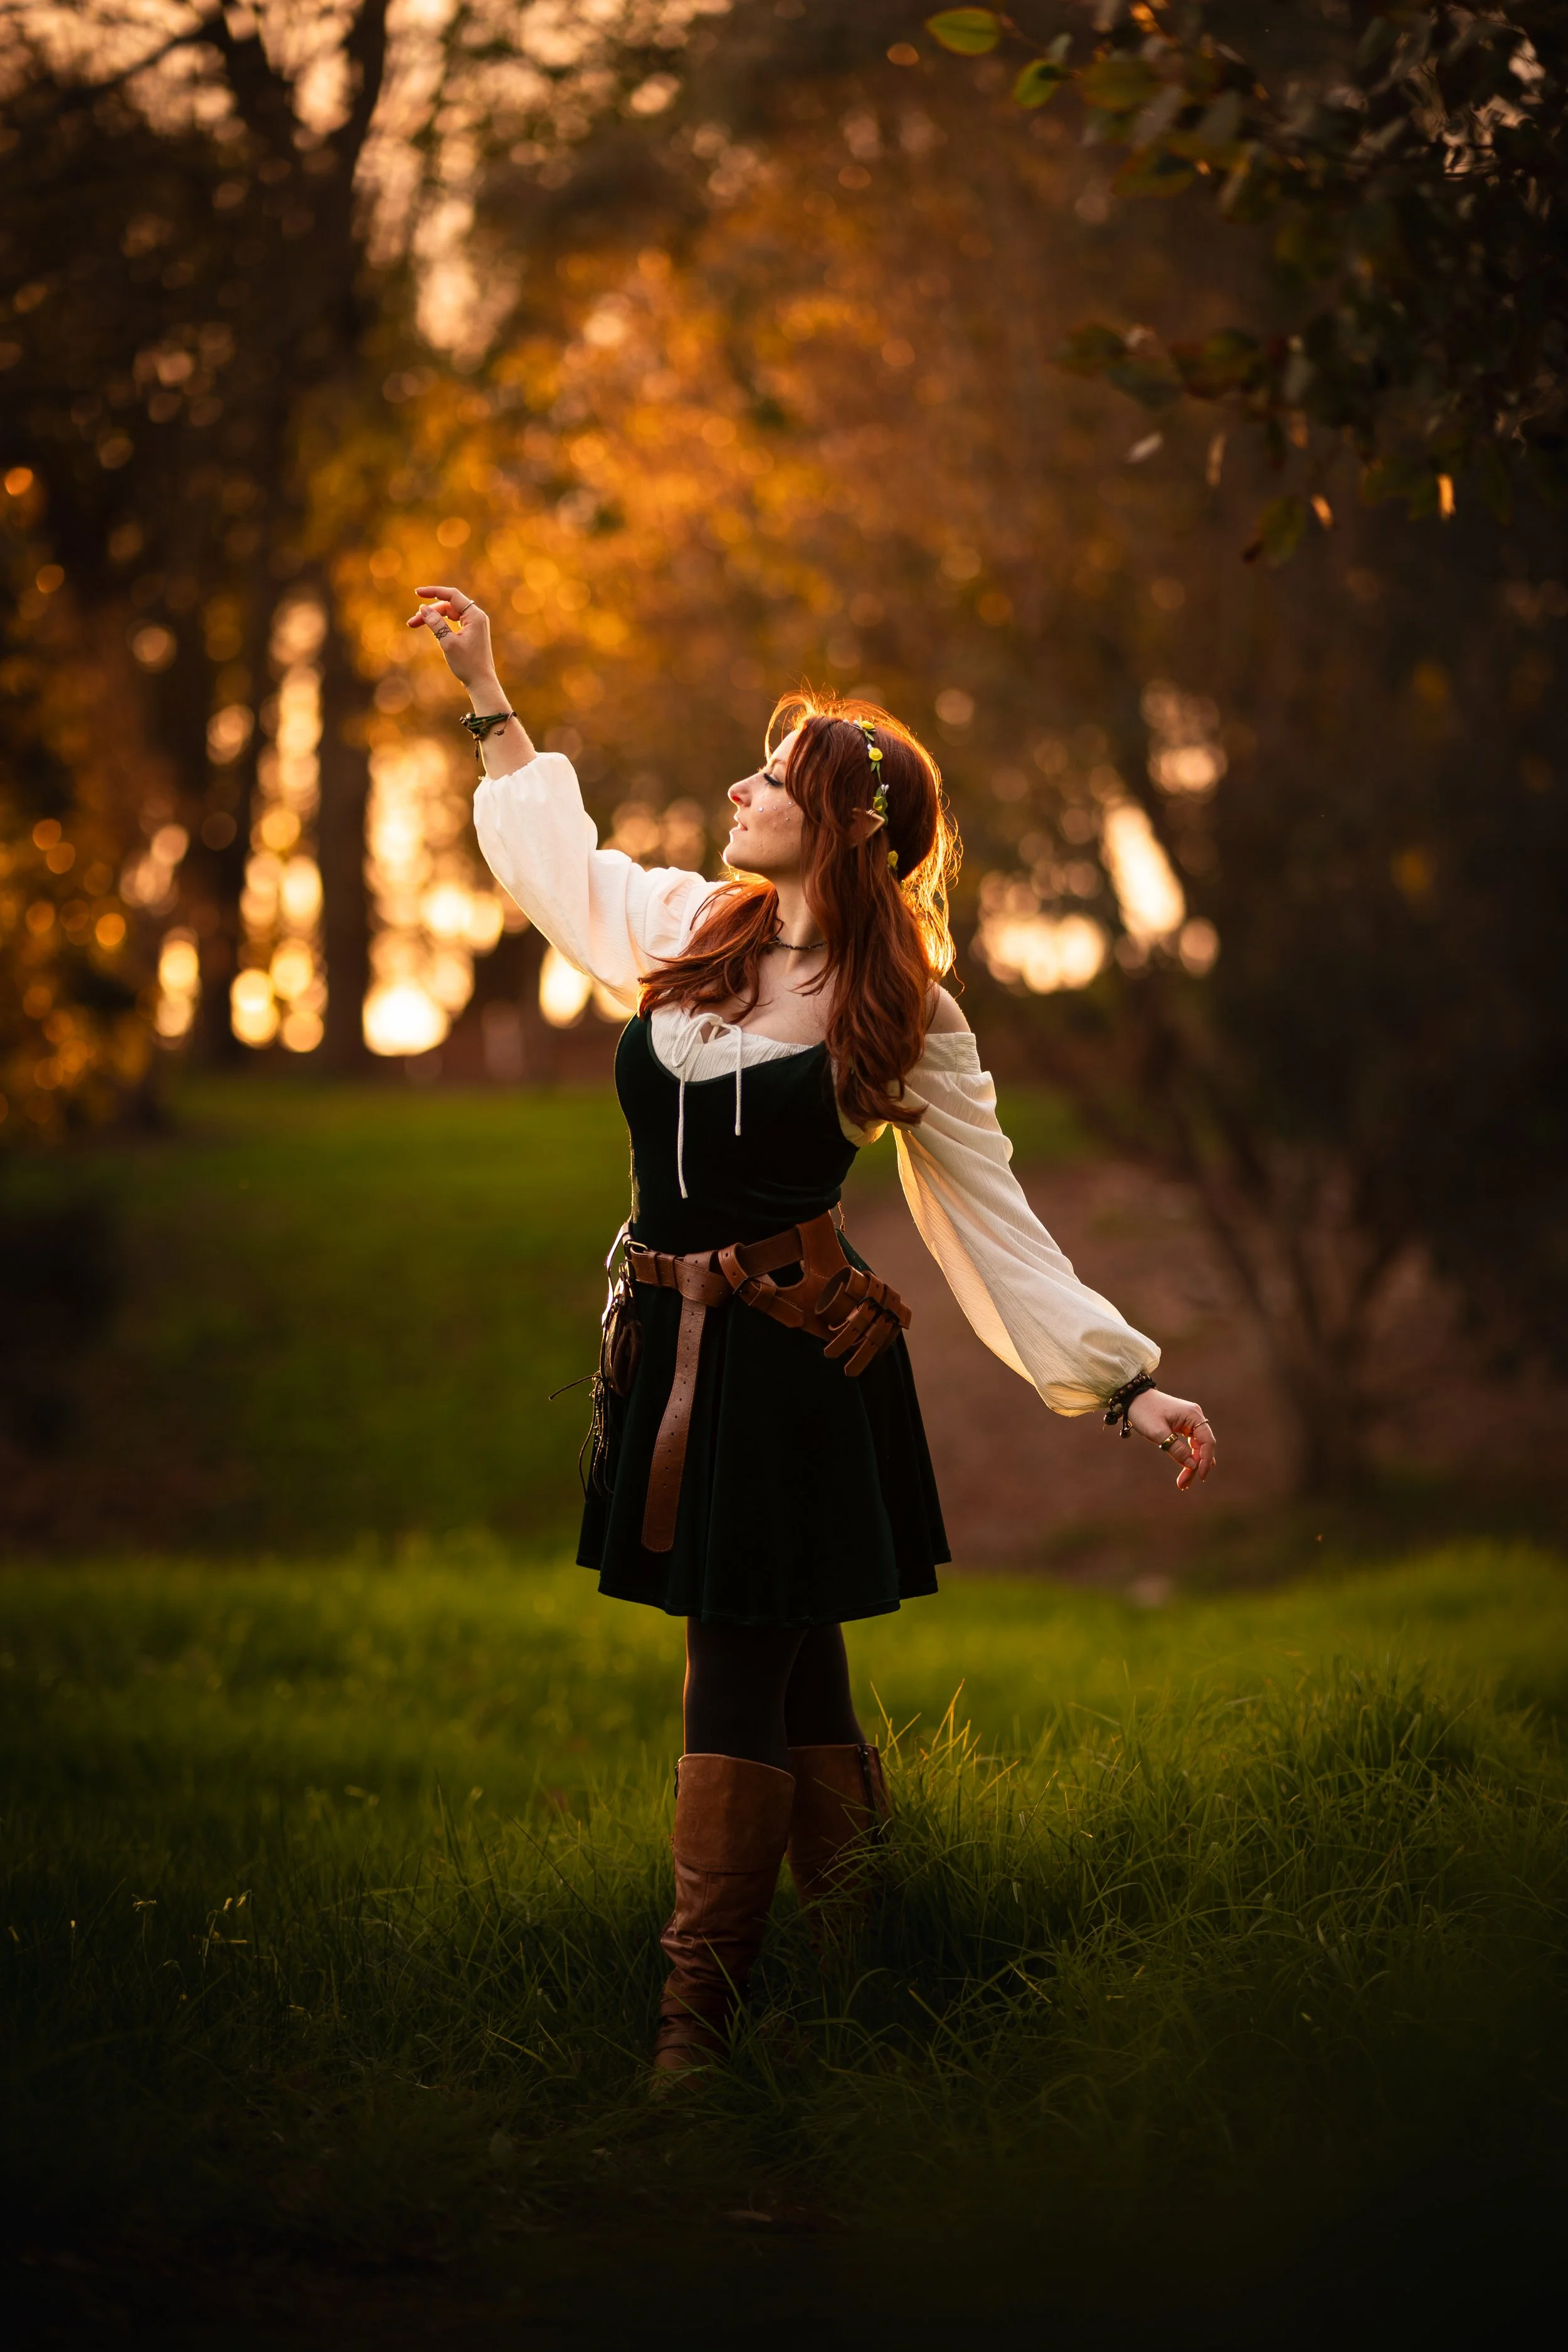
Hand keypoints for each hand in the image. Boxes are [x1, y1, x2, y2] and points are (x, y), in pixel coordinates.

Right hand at [406, 583, 500, 697]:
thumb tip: (423, 608)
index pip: (452, 595)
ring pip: (449, 614)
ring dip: (433, 618)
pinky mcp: (471, 632)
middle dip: (430, 611)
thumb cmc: (467, 664)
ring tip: (414, 624)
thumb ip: (435, 623)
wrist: (481, 683)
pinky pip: (453, 622)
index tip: (417, 593)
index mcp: (475, 616)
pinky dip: (441, 624)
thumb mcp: (448, 643)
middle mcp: (477, 617)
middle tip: (412, 622)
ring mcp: (475, 624)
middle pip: (448, 605)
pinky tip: (430, 628)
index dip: (433, 592)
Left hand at [1126, 1388, 1216, 1489]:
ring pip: (1197, 1447)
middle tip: (1184, 1484)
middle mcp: (1195, 1417)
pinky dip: (1188, 1456)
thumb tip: (1192, 1465)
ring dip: (1192, 1464)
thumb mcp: (1158, 1432)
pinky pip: (1191, 1443)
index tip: (1199, 1476)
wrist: (1132, 1399)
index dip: (1205, 1461)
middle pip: (1203, 1446)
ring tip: (1184, 1482)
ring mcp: (1190, 1421)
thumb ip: (1176, 1449)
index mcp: (1193, 1415)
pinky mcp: (1183, 1425)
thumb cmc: (1144, 1412)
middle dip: (1196, 1466)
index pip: (1208, 1442)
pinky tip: (1191, 1468)